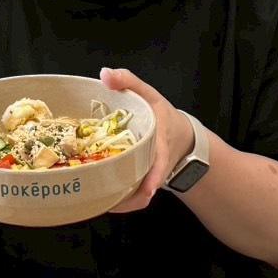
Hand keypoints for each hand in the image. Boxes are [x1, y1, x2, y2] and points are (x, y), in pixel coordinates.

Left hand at [99, 67, 194, 213]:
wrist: (181, 136)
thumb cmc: (162, 116)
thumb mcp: (149, 94)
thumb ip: (128, 81)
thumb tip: (105, 74)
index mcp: (160, 145)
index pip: (160, 163)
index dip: (154, 176)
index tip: (148, 189)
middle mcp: (156, 166)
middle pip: (144, 187)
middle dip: (129, 196)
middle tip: (105, 198)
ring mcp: (149, 177)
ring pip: (138, 197)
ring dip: (121, 202)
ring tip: (96, 201)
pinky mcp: (142, 183)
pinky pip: (133, 198)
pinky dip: (120, 202)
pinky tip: (99, 201)